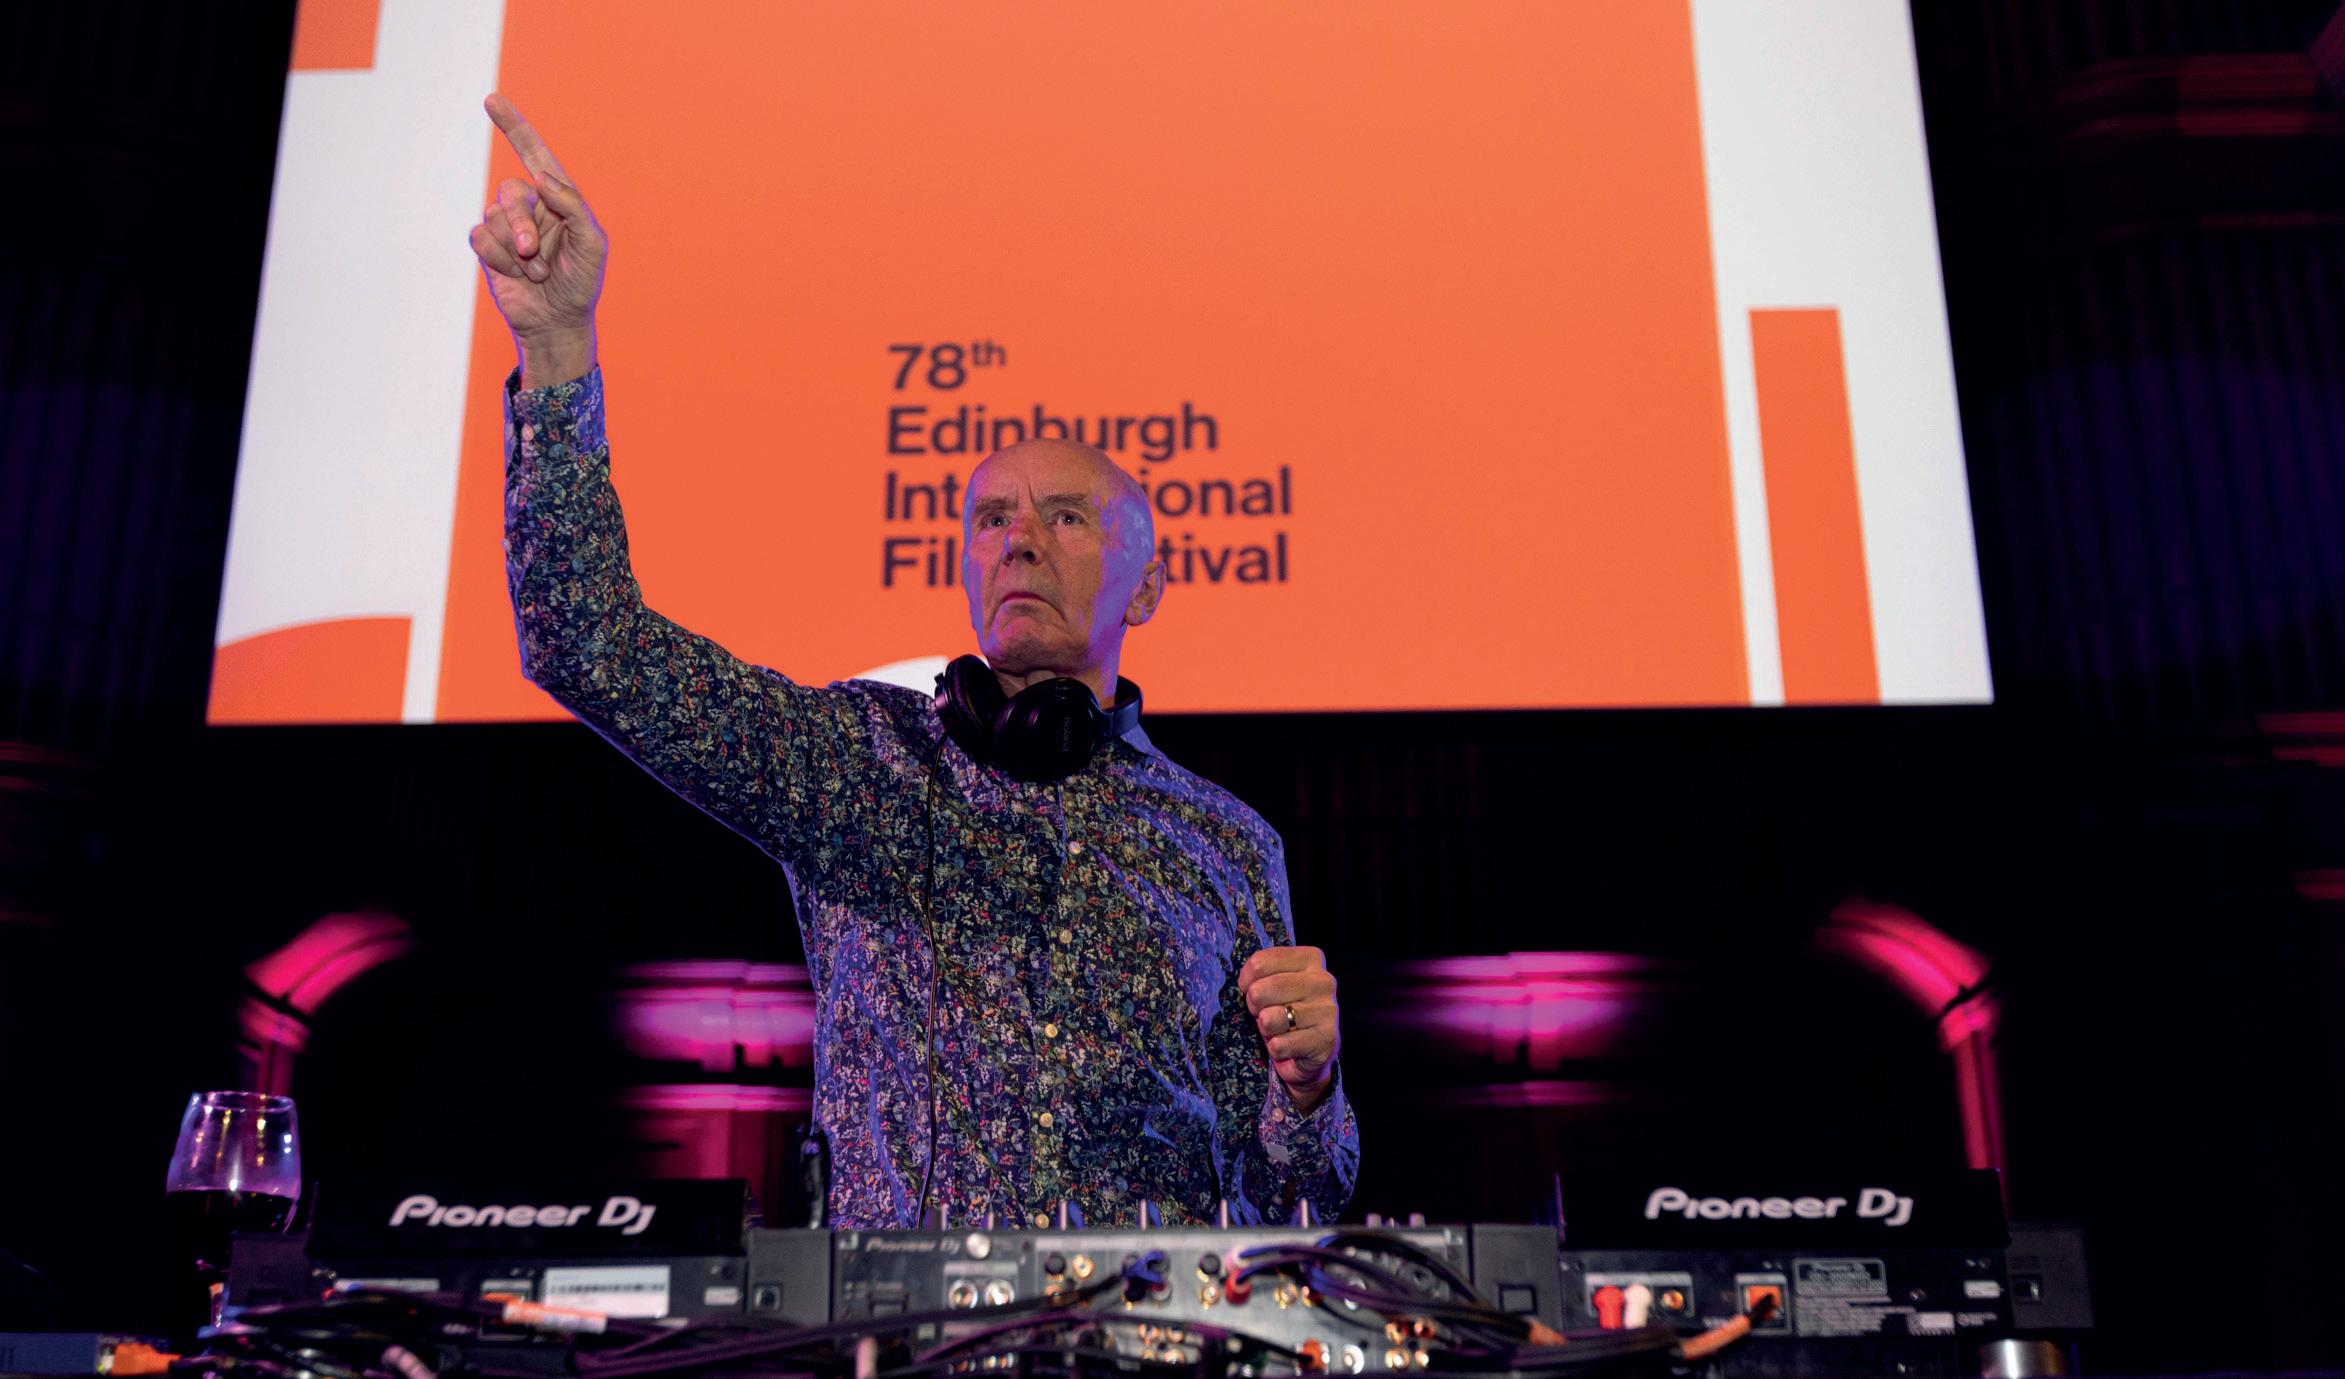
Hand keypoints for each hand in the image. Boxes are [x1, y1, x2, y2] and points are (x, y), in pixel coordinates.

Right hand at [470, 93, 606, 376]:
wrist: (557, 322)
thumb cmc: (582, 283)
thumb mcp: (592, 244)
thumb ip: (573, 206)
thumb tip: (541, 177)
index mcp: (559, 199)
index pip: (534, 155)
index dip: (514, 127)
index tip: (492, 100)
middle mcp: (532, 207)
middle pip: (511, 191)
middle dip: (520, 223)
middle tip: (534, 252)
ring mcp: (508, 227)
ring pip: (493, 216)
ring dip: (515, 250)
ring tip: (537, 272)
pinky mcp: (489, 248)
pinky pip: (480, 238)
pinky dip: (500, 260)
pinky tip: (518, 276)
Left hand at [1240, 945, 1339, 1112]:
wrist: (1314, 1050)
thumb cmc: (1288, 1010)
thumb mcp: (1275, 984)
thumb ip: (1262, 974)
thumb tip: (1245, 984)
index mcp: (1310, 959)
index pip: (1260, 963)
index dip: (1246, 981)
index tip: (1249, 989)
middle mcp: (1323, 981)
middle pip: (1260, 990)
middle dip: (1253, 1006)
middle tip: (1262, 1013)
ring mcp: (1327, 1011)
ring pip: (1269, 1019)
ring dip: (1265, 1029)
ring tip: (1276, 1030)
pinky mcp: (1326, 1040)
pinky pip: (1279, 1045)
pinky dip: (1275, 1049)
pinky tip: (1287, 1046)